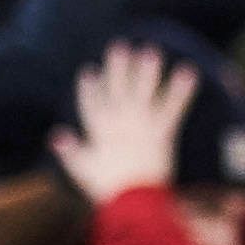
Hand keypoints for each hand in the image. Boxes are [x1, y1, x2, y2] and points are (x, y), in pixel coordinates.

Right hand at [54, 43, 196, 203]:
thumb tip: (56, 135)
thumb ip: (70, 150)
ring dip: (147, 70)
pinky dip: (182, 90)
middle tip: (120, 45)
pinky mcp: (162, 132)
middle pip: (117, 88)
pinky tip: (189, 72)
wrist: (132, 200)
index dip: (90, 88)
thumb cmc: (108, 188)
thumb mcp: (83, 169)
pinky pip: (173, 107)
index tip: (90, 71)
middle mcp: (118, 121)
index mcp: (98, 130)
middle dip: (118, 67)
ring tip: (152, 50)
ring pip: (143, 91)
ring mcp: (140, 124)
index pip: (91, 103)